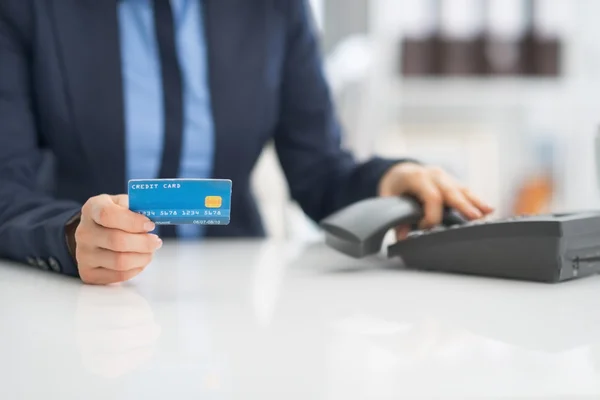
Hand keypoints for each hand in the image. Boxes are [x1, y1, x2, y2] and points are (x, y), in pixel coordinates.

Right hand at [73, 194, 161, 284]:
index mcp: (92, 208)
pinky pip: (119, 275)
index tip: (150, 225)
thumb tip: (155, 217)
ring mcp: (83, 254)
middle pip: (117, 241)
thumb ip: (137, 207)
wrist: (96, 234)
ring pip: (120, 261)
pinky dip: (136, 269)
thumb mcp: (124, 204)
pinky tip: (140, 260)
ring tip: (150, 251)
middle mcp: (84, 232)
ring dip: (142, 257)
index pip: (108, 215)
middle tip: (156, 241)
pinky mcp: (88, 273)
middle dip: (144, 243)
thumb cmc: (116, 217)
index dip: (133, 221)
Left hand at [378, 162, 493, 238]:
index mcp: (416, 177)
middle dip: (463, 205)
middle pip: (451, 190)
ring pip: (462, 189)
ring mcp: (444, 176)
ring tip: (488, 212)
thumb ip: (396, 218)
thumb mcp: (388, 198)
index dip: (432, 215)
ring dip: (475, 201)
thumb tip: (403, 238)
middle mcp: (433, 174)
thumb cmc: (395, 186)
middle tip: (475, 218)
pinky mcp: (452, 182)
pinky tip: (488, 208)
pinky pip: (465, 191)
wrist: (399, 171)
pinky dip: (476, 200)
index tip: (426, 228)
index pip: (431, 196)